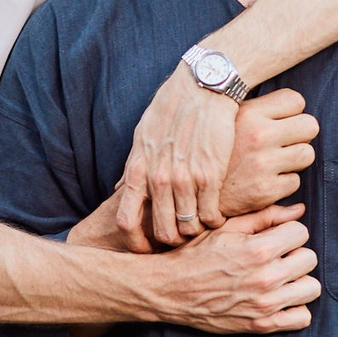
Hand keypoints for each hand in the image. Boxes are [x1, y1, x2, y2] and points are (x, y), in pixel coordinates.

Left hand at [117, 65, 240, 246]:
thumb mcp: (141, 136)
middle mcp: (158, 178)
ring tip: (201, 228)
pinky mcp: (211, 175)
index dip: (135, 243)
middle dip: (171, 243)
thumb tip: (118, 188)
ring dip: (195, 233)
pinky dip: (215, 221)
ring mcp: (185, 179)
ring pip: (188, 227)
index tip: (146, 249)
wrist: (203, 87)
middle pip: (161, 232)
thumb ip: (133, 166)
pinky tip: (218, 216)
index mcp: (137, 169)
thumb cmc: (171, 109)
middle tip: (181, 241)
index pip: (126, 221)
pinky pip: (211, 215)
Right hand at [149, 202, 318, 332]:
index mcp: (258, 249)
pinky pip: (302, 318)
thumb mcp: (226, 228)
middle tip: (276, 258)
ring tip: (280, 278)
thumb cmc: (196, 255)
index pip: (301, 233)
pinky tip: (280, 299)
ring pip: (311, 288)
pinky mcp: (261, 325)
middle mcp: (266, 277)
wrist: (169, 290)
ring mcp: (265, 304)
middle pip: (309, 259)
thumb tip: (299, 209)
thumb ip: (265, 217)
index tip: (275, 238)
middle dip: (295, 254)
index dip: (288, 233)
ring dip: (298, 281)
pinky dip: (296, 309)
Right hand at [219, 90, 317, 217]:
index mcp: (250, 113)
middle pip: (310, 126)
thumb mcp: (230, 121)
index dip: (292, 112)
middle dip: (300, 135)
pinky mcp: (266, 190)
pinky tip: (265, 181)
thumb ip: (258, 109)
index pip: (296, 101)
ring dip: (294, 160)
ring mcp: (263, 164)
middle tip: (285, 143)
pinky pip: (295, 182)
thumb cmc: (217, 152)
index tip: (282, 122)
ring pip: (307, 154)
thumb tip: (290, 101)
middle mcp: (258, 135)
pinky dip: (283, 184)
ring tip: (275, 162)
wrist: (195, 194)